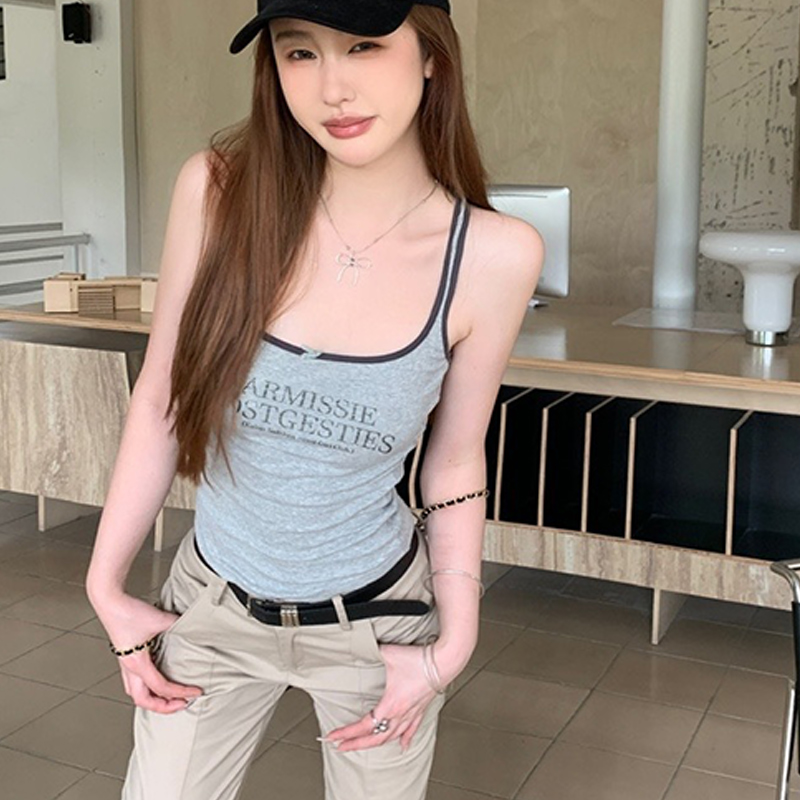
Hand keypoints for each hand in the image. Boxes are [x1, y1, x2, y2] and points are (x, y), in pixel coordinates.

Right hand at [91, 591, 202, 713]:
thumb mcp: (160, 619)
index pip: (161, 687)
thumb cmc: (128, 611)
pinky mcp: (126, 656)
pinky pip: (135, 680)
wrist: (110, 601)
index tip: (195, 692)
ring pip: (135, 693)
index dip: (180, 692)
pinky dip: (147, 687)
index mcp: (137, 663)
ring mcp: (125, 663)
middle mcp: (129, 667)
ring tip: (170, 698)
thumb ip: (179, 625)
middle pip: (143, 700)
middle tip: (182, 704)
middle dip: (163, 706)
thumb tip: (194, 630)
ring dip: (153, 699)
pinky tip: (159, 679)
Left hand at [323, 639, 465, 752]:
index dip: (346, 733)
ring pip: (391, 737)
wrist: (445, 661)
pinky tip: (403, 746)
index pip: (364, 726)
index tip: (333, 737)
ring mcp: (412, 713)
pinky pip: (412, 730)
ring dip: (375, 744)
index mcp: (390, 704)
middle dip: (356, 744)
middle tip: (341, 747)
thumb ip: (372, 650)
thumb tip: (362, 645)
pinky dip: (405, 739)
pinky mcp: (421, 709)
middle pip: (375, 738)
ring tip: (363, 747)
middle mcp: (401, 714)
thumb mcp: (389, 653)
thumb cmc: (420, 660)